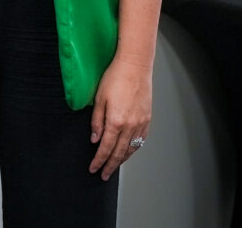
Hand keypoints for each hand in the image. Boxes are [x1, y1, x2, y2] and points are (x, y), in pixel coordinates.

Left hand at [88, 56, 152, 180]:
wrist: (135, 66)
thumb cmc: (115, 77)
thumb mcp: (99, 99)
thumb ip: (96, 121)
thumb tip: (95, 138)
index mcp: (116, 121)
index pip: (105, 148)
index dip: (99, 160)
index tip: (94, 168)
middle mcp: (130, 125)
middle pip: (119, 152)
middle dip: (110, 166)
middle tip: (104, 175)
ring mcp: (141, 123)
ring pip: (131, 148)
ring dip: (122, 159)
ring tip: (114, 166)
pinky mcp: (147, 118)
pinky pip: (140, 140)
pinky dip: (133, 149)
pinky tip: (129, 151)